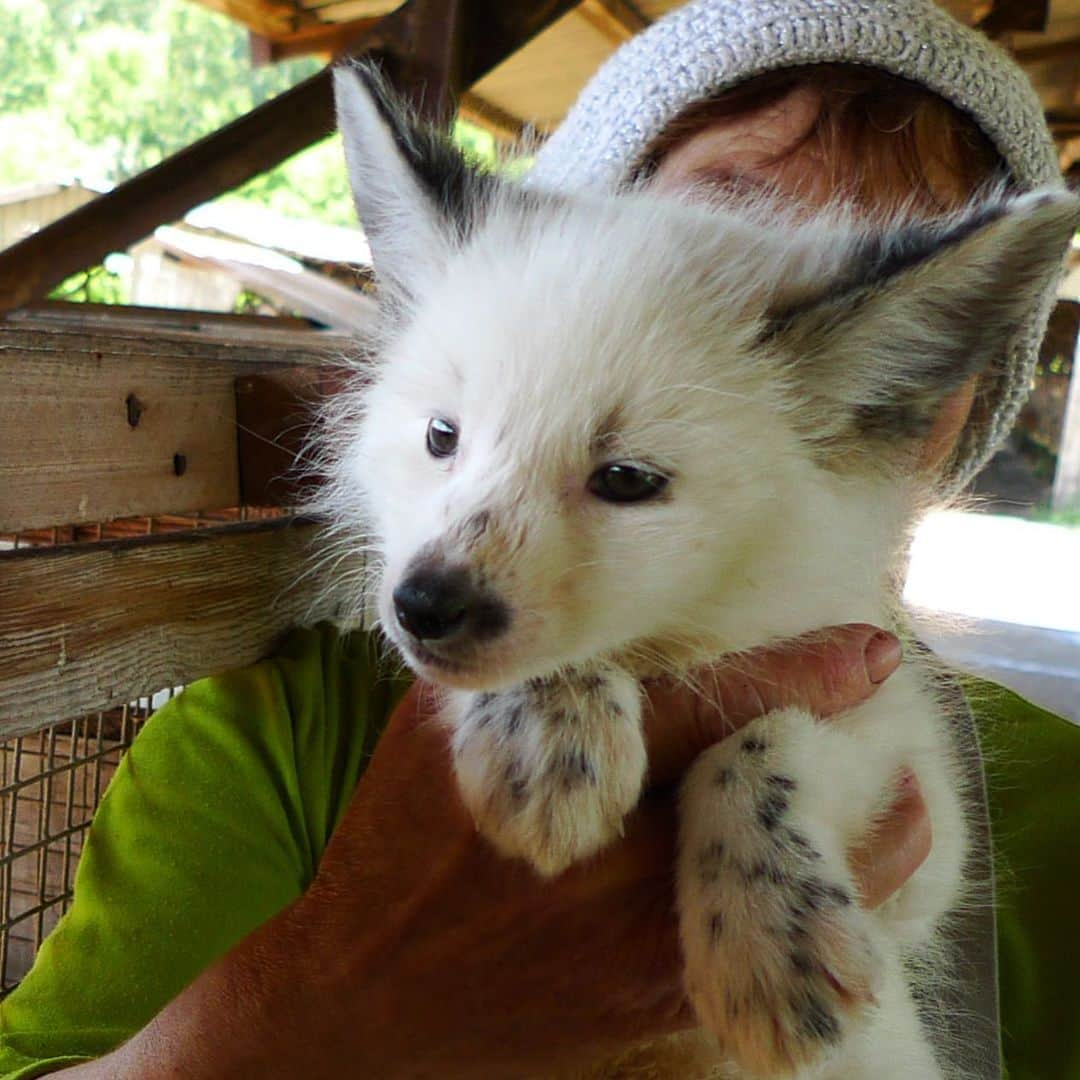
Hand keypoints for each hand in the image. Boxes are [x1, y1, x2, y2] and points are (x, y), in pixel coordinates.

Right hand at [78, 624, 925, 1078]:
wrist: (361, 993)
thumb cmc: (390, 846)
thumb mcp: (432, 736)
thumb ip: (509, 677)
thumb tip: (561, 610)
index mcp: (554, 767)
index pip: (696, 710)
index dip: (791, 677)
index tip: (866, 650)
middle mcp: (606, 856)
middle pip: (751, 796)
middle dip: (832, 753)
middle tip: (888, 705)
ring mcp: (631, 943)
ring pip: (773, 889)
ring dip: (849, 851)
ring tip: (904, 814)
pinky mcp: (639, 1007)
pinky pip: (747, 964)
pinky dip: (801, 927)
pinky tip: (835, 907)